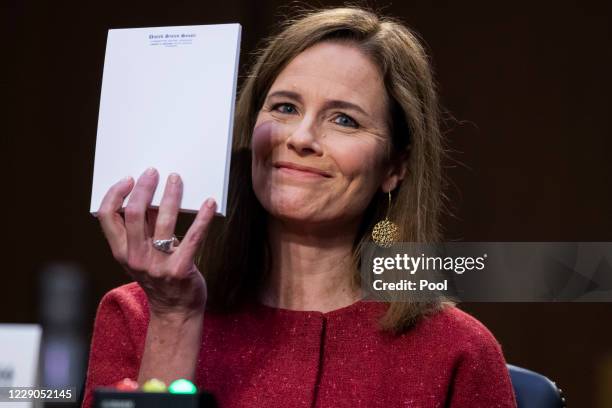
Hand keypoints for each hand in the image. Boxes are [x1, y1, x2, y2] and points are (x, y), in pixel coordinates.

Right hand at [96, 167, 215, 318]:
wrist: (176, 311)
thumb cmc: (160, 277)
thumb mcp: (143, 254)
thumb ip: (143, 229)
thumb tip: (148, 194)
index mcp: (121, 252)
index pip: (107, 217)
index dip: (115, 194)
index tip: (129, 179)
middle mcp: (136, 258)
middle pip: (134, 214)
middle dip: (144, 189)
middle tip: (154, 172)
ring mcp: (157, 265)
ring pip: (163, 222)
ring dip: (171, 196)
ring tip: (176, 179)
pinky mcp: (181, 270)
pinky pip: (193, 238)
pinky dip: (203, 218)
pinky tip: (209, 203)